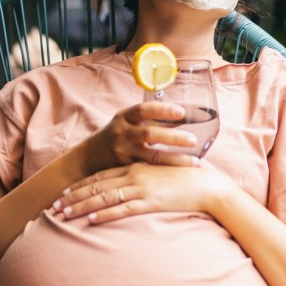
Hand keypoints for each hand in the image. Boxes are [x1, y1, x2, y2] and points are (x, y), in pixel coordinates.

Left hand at [53, 162, 232, 223]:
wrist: (206, 184)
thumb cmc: (185, 180)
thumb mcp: (159, 174)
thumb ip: (144, 178)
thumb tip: (130, 188)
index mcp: (135, 167)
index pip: (101, 176)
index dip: (80, 185)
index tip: (64, 192)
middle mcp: (134, 175)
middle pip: (96, 186)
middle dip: (73, 197)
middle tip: (54, 206)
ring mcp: (141, 188)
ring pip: (104, 198)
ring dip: (82, 207)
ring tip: (63, 216)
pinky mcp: (151, 202)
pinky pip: (123, 209)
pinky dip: (106, 215)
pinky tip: (91, 221)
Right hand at [81, 102, 200, 172]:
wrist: (89, 157)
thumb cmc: (117, 136)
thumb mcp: (128, 123)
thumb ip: (151, 120)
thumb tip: (184, 116)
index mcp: (124, 117)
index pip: (144, 109)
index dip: (163, 110)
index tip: (182, 112)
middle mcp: (122, 133)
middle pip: (149, 134)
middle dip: (174, 138)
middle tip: (194, 140)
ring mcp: (123, 152)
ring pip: (152, 157)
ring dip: (175, 159)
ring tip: (196, 162)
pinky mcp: (124, 169)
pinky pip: (148, 170)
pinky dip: (166, 171)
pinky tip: (182, 175)